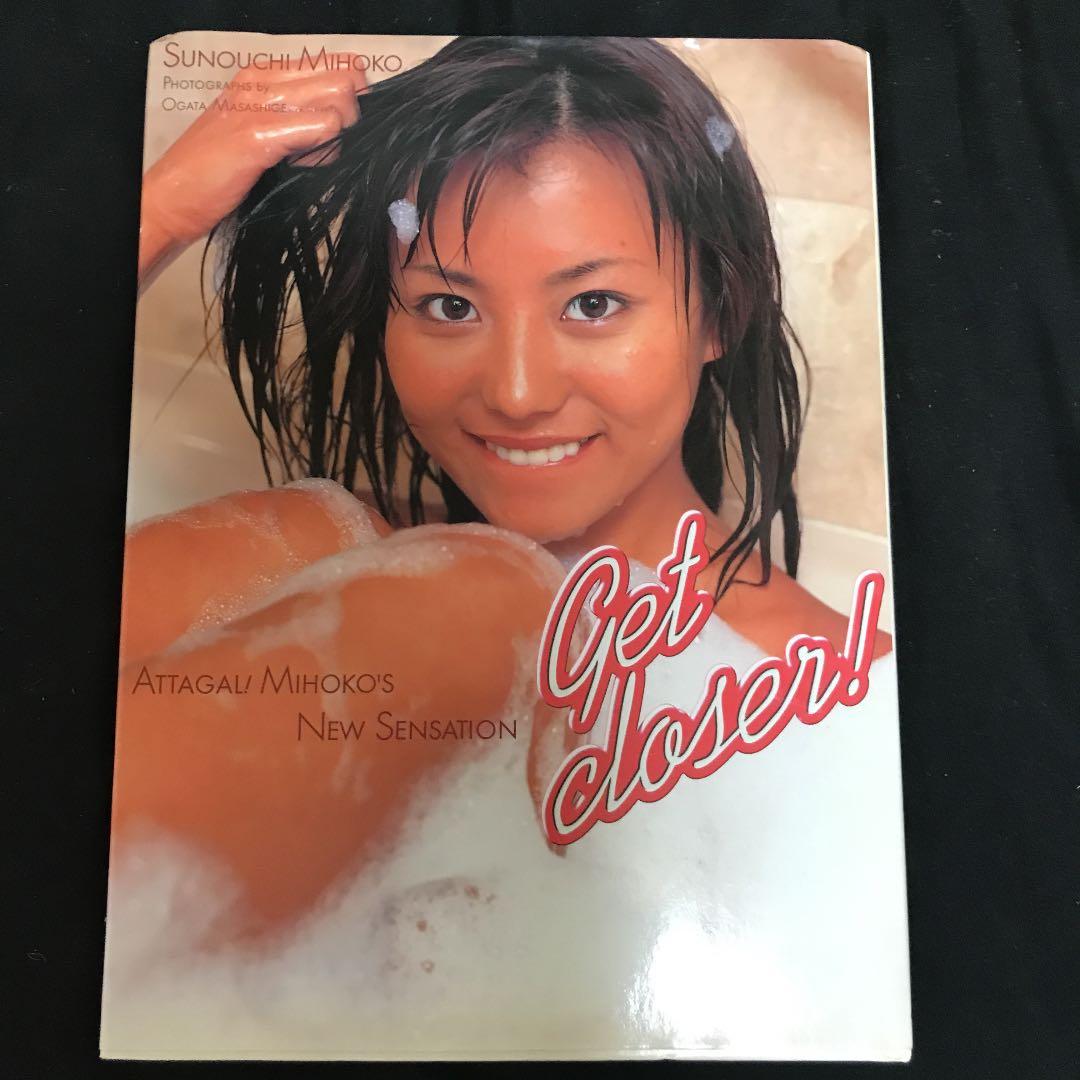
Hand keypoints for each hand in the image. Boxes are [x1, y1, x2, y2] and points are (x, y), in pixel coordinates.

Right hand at [138, 55, 365, 281]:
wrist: (172, 199)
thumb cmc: (217, 173)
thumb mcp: (261, 131)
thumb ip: (296, 119)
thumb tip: (343, 123)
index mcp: (263, 73)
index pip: (334, 64)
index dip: (350, 100)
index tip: (336, 130)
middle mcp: (263, 79)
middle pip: (345, 78)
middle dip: (351, 118)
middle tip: (327, 148)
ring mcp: (261, 103)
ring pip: (340, 98)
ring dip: (339, 136)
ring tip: (309, 159)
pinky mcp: (261, 134)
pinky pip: (323, 128)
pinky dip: (324, 152)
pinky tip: (299, 167)